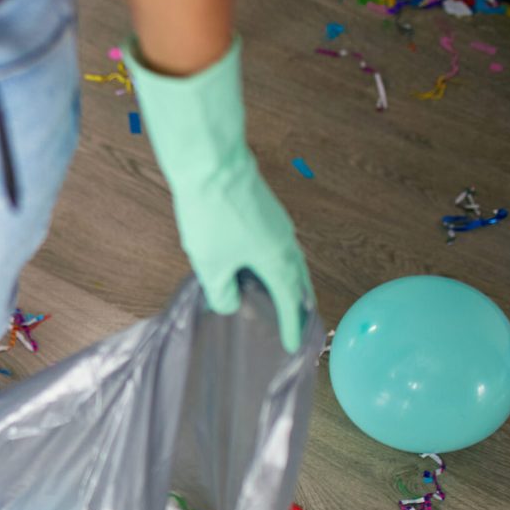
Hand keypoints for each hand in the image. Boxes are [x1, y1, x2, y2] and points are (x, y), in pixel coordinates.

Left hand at [126, 38, 314, 351]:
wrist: (213, 164)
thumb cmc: (213, 217)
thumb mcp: (211, 265)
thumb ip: (222, 293)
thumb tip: (229, 305)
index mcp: (278, 261)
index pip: (290, 302)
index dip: (289, 325)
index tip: (292, 344)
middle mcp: (286, 243)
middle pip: (298, 281)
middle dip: (297, 305)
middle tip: (296, 324)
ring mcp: (278, 225)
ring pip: (289, 262)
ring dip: (287, 284)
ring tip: (280, 301)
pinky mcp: (265, 213)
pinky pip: (277, 248)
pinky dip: (275, 265)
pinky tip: (257, 269)